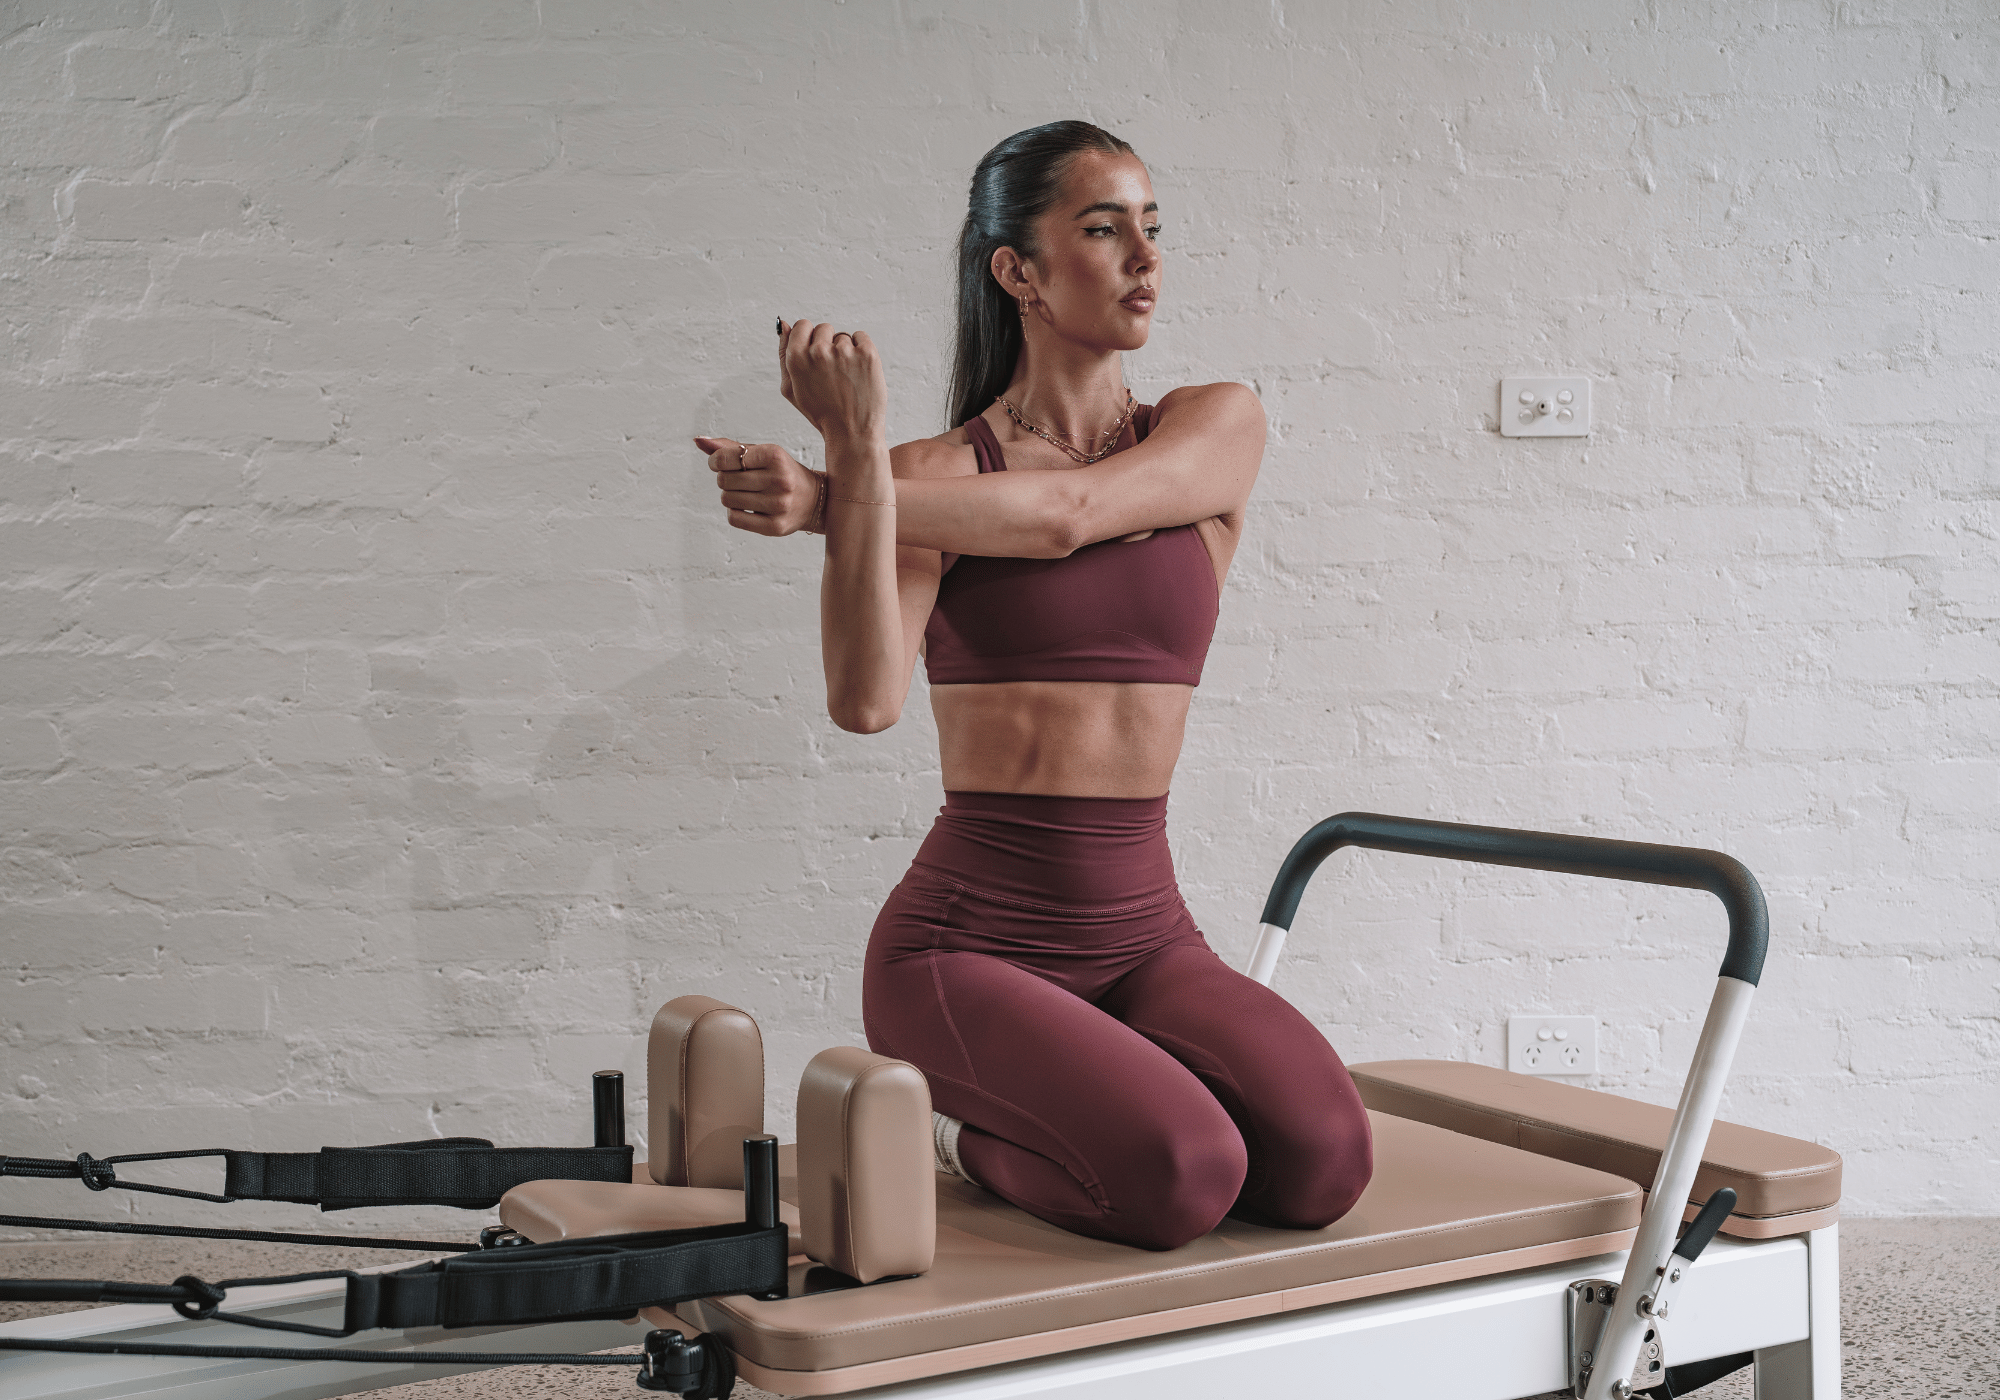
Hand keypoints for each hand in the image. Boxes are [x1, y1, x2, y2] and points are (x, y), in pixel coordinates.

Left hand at [693, 436, 822, 535]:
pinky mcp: (775, 526)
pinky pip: (734, 519)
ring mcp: (778, 505)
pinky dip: (735, 513)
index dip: (716, 461)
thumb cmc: (781, 472)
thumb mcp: (760, 454)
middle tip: (739, 480)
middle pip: (724, 480)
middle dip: (725, 479)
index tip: (720, 463)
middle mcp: (779, 479)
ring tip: (746, 493)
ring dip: (730, 496)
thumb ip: (729, 447)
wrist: (814, 500)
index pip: (726, 458)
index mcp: (775, 456)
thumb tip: (698, 440)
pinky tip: (749, 508)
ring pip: (727, 499)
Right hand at [778, 319, 886, 445]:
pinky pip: (862, 337)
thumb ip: (784, 354)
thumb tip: (784, 324)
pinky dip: (861, 350)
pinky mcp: (867, 354)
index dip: (809, 339)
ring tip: (846, 378)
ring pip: (843, 337)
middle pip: (823, 328)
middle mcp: (818, 352)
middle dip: (827, 345)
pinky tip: (859, 372)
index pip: (802, 325)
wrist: (851, 432)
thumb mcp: (792, 388)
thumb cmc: (820, 412)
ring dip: (845, 352)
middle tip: (832, 374)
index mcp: (796, 358)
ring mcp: (844, 352)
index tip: (816, 356)